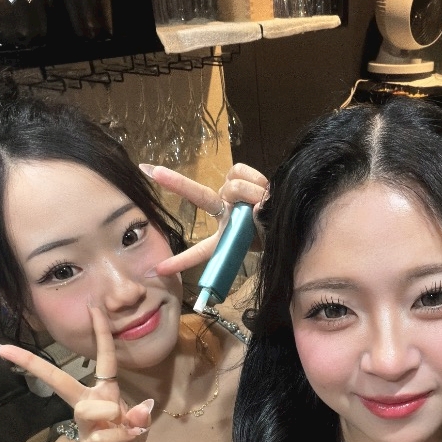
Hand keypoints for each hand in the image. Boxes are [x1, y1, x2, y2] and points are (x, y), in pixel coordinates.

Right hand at [0, 307, 151, 441]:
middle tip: (2, 347)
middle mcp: (89, 405)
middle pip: (58, 380)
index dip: (100, 333)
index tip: (92, 308)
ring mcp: (85, 426)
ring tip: (127, 426)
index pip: (102, 358)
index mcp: (102, 393)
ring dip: (110, 414)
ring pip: (88, 409)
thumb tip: (141, 410)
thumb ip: (139, 416)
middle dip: (32, 363)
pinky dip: (121, 437)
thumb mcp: (138, 424)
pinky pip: (104, 437)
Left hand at [142, 162, 268, 277]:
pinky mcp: (238, 174)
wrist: (288, 217)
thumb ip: (258, 226)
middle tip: (152, 170)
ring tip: (264, 203)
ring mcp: (230, 192)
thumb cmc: (275, 233)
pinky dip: (255, 178)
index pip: (201, 250)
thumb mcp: (264, 241)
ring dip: (252, 194)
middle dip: (176, 183)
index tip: (158, 270)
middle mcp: (223, 212)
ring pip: (234, 186)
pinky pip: (240, 172)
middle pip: (200, 196)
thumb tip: (259, 205)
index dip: (182, 261)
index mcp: (225, 236)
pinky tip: (263, 187)